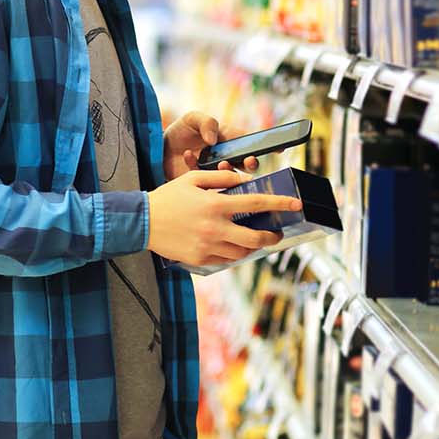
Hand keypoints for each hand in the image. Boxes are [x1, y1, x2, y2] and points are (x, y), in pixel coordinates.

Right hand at [146, 169, 296, 266]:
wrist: (141, 222)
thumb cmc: (168, 197)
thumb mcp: (192, 179)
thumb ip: (221, 179)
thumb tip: (245, 181)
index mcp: (216, 205)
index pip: (257, 204)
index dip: (280, 203)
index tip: (297, 204)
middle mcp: (215, 227)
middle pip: (256, 238)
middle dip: (272, 236)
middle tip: (276, 233)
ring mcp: (208, 246)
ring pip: (243, 252)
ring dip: (253, 246)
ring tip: (252, 238)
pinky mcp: (200, 259)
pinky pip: (225, 259)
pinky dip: (233, 253)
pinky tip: (231, 245)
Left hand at [163, 111, 259, 180]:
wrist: (158, 149)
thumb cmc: (180, 132)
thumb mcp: (192, 119)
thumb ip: (206, 122)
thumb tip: (214, 139)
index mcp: (229, 140)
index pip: (252, 142)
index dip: (268, 145)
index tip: (279, 148)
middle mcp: (226, 157)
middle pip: (247, 163)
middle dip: (252, 163)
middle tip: (249, 161)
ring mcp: (215, 171)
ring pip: (230, 175)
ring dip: (228, 169)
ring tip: (220, 162)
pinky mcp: (201, 182)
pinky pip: (206, 180)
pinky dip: (198, 166)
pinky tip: (188, 156)